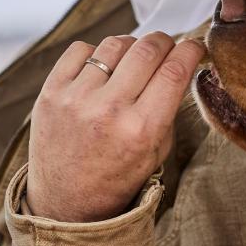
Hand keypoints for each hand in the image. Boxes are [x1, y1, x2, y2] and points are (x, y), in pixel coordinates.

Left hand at [26, 32, 205, 221]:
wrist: (65, 203)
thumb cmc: (116, 179)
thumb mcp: (156, 152)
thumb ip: (168, 109)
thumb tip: (178, 64)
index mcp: (141, 130)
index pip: (175, 70)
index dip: (191, 50)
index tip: (194, 47)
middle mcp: (109, 111)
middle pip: (148, 49)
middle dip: (164, 42)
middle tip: (167, 48)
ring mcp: (76, 99)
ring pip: (115, 44)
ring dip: (131, 47)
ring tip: (132, 61)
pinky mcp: (51, 92)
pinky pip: (80, 49)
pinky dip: (96, 54)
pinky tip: (101, 70)